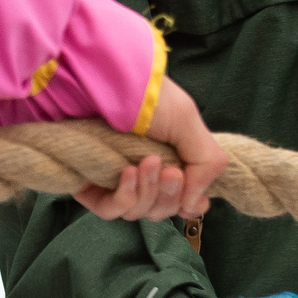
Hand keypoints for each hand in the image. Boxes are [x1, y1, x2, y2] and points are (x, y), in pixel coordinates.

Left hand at [77, 78, 228, 219]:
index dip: (190, 204)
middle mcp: (144, 175)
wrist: (106, 85)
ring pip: (140, 212)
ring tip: (147, 162)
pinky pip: (112, 211)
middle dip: (171, 194)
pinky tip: (128, 172)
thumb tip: (196, 203)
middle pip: (164, 209)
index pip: (184, 200)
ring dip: (150, 191)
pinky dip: (126, 196)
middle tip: (169, 170)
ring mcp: (117, 183)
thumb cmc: (149, 99)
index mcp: (170, 161)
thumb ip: (207, 165)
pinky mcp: (90, 188)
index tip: (194, 198)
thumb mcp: (190, 124)